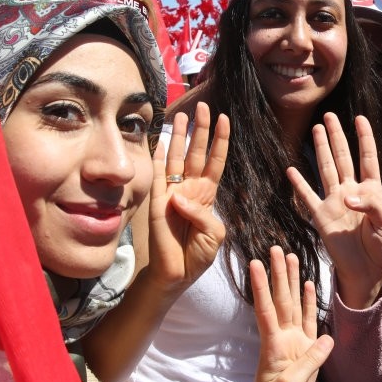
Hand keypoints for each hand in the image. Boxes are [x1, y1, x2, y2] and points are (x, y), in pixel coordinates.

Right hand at [145, 101, 228, 297]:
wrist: (176, 274)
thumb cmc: (198, 255)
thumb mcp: (214, 235)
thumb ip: (203, 215)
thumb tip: (179, 200)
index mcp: (208, 195)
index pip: (216, 162)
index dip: (220, 141)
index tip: (225, 120)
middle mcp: (190, 189)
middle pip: (197, 153)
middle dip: (201, 130)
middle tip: (204, 107)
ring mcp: (172, 193)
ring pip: (177, 159)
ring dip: (180, 137)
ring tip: (183, 115)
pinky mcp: (156, 202)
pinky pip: (158, 177)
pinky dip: (159, 159)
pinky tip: (162, 141)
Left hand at [245, 247, 333, 381]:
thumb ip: (309, 362)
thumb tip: (328, 339)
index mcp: (274, 344)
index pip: (266, 309)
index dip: (261, 286)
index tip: (254, 263)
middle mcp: (283, 336)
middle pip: (280, 298)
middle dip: (278, 273)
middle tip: (275, 248)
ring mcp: (294, 340)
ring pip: (292, 303)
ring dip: (291, 280)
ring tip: (291, 256)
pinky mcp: (305, 347)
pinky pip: (308, 319)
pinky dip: (307, 301)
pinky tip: (308, 283)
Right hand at [289, 114, 381, 308]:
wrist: (367, 271)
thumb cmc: (381, 248)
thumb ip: (371, 206)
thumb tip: (348, 195)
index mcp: (371, 191)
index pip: (367, 158)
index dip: (364, 138)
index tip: (359, 118)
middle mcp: (351, 192)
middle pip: (343, 157)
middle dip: (337, 136)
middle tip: (329, 116)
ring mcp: (334, 202)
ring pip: (326, 169)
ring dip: (321, 150)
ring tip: (316, 129)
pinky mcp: (321, 217)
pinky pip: (308, 197)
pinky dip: (299, 184)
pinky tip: (292, 169)